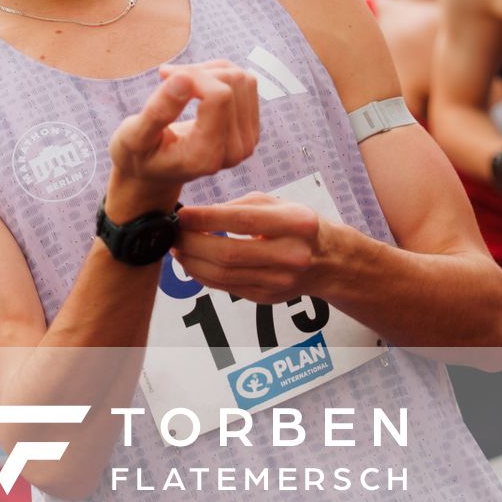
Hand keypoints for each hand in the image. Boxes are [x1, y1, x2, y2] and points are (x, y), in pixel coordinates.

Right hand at [108, 62, 259, 212]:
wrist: (156, 172)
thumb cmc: (140, 155)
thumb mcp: (135, 136)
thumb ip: (158, 111)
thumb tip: (183, 78)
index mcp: (205, 156)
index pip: (219, 96)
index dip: (193, 75)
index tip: (164, 75)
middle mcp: (234, 151)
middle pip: (233, 84)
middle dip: (198, 72)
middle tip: (166, 76)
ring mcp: (246, 142)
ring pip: (242, 79)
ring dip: (209, 71)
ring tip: (180, 81)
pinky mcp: (251, 129)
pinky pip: (246, 84)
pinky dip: (219, 75)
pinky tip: (195, 87)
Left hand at [174, 192, 324, 304]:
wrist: (328, 261)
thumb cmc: (298, 226)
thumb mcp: (278, 204)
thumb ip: (240, 206)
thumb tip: (199, 214)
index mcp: (295, 223)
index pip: (243, 220)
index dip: (206, 218)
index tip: (182, 214)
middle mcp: (290, 254)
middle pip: (229, 253)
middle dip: (193, 243)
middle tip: (173, 233)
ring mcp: (279, 280)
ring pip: (224, 275)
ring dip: (193, 262)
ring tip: (177, 249)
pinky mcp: (267, 297)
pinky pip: (227, 288)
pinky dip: (203, 276)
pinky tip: (192, 263)